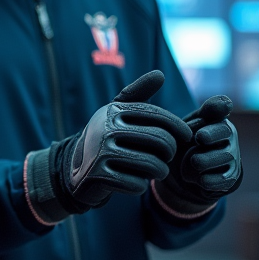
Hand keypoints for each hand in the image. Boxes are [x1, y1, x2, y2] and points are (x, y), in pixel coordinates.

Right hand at [24, 71, 191, 223]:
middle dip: (170, 152)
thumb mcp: (116, 113)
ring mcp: (101, 152)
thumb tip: (160, 74)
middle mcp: (106, 128)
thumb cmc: (104, 138)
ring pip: (153, 164)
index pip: (159, 116)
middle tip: (167, 157)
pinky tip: (134, 181)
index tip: (187, 137)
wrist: (72, 167)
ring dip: (159, 171)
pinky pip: (137, 184)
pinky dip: (140, 185)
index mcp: (114, 111)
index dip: (180, 127)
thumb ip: (138, 93)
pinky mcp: (99, 175)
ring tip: (155, 169)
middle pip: (161, 141)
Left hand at [154, 95, 241, 217]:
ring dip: (204, 159)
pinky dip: (207, 179)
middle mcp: (228, 135)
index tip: (211, 106)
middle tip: (200, 137)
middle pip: (225, 130)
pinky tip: (197, 179)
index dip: (218, 106)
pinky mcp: (231, 178)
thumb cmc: (174, 144)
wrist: (180, 176)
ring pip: (224, 155)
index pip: (220, 107)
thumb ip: (164, 110)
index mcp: (213, 118)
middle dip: (212, 134)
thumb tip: (156, 77)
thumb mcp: (169, 129)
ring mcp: (232, 156)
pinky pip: (223, 178)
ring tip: (193, 161)